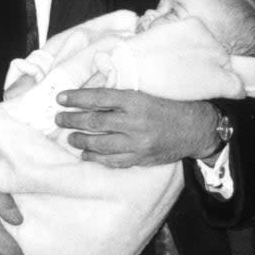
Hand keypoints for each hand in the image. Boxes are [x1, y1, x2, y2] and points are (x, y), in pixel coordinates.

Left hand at [55, 87, 218, 166]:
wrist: (195, 128)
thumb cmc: (170, 107)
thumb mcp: (147, 93)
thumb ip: (122, 96)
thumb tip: (93, 96)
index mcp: (136, 101)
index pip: (99, 97)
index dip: (77, 98)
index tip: (60, 98)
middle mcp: (135, 122)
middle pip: (95, 122)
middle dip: (73, 120)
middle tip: (59, 118)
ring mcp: (137, 143)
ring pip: (100, 144)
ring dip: (81, 141)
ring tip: (70, 137)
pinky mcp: (140, 158)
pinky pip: (112, 161)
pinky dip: (96, 158)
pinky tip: (86, 155)